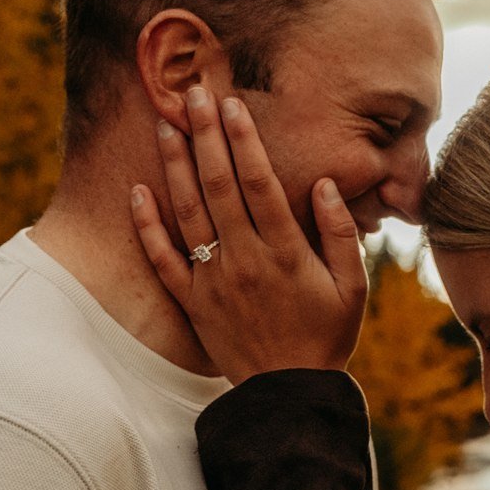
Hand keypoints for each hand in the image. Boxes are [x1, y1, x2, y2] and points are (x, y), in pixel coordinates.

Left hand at [130, 87, 367, 382]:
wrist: (288, 395)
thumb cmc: (327, 337)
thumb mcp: (353, 288)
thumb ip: (341, 234)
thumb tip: (324, 185)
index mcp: (286, 252)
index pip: (260, 182)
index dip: (244, 140)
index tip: (233, 105)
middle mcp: (245, 259)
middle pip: (219, 185)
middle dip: (206, 135)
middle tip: (194, 94)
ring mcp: (213, 280)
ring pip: (187, 212)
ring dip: (174, 166)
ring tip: (166, 126)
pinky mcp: (192, 302)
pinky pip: (163, 259)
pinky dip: (146, 225)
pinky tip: (136, 190)